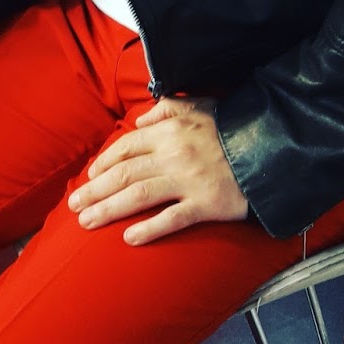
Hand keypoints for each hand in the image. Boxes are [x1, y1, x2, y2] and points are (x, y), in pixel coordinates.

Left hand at [67, 96, 248, 245]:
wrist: (270, 147)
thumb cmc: (231, 127)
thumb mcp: (197, 104)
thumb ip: (165, 108)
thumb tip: (138, 122)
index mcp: (169, 130)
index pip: (126, 146)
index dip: (103, 163)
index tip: (88, 178)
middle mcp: (173, 155)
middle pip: (124, 174)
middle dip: (94, 190)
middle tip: (73, 206)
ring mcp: (188, 181)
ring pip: (139, 196)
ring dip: (109, 210)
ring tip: (87, 222)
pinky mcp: (206, 205)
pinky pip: (172, 219)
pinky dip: (149, 229)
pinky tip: (129, 239)